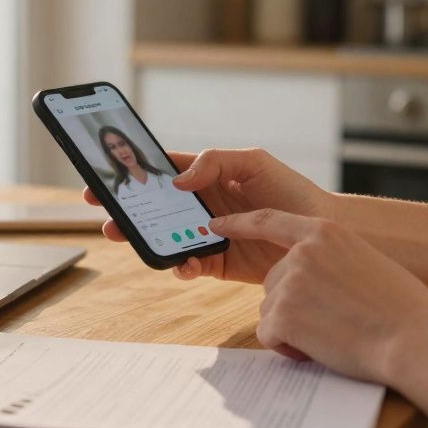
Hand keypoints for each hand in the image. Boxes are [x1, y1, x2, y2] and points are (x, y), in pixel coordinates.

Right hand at [83, 148, 328, 283]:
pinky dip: (180, 266)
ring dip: (144, 240)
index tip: (104, 177)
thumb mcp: (253, 162)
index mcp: (205, 178)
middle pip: (154, 208)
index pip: (161, 173)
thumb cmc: (291, 191)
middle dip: (126, 211)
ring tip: (128, 238)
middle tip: (104, 216)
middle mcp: (201, 207)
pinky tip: (181, 263)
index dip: (132, 174)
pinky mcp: (218, 264)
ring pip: (165, 239)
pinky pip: (190, 266)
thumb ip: (215, 162)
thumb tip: (178, 181)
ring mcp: (207, 237)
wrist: (323, 232)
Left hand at [211, 208, 427, 383]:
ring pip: (271, 311)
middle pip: (272, 281)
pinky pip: (269, 335)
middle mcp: (301, 251)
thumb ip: (334, 259)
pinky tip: (321, 347)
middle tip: (332, 321)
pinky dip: (288, 348)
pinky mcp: (282, 313)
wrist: (413, 340)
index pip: (270, 220)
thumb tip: (316, 274)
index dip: (241, 222)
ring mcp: (289, 281)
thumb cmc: (402, 309)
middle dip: (292, 306)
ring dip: (293, 329)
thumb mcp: (367, 261)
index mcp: (325, 231)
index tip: (217, 224)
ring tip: (334, 333)